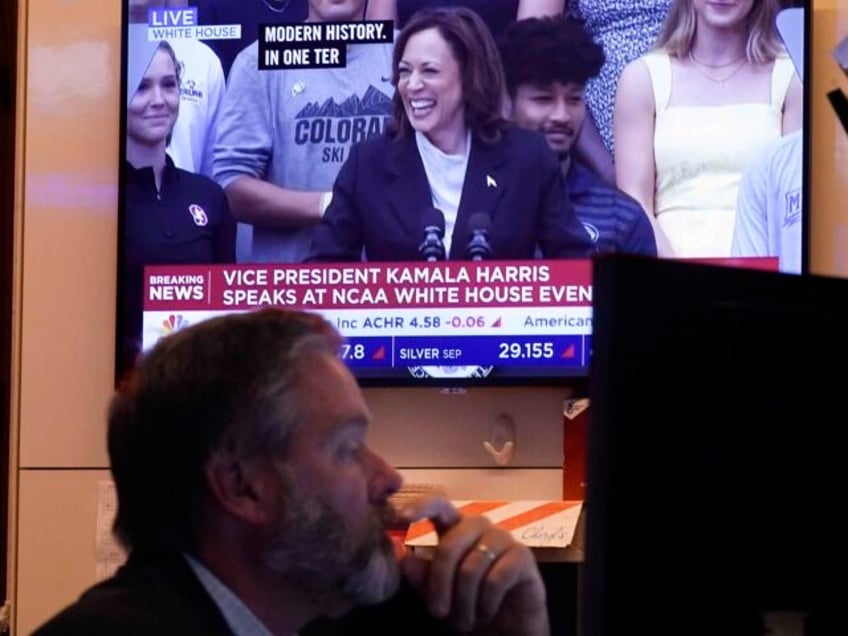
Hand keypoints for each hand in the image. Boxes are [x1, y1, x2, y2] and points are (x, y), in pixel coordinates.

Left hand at [398, 497, 549, 635]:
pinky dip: (486, 603)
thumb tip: (403, 559)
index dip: (421, 507)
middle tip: (438, 613)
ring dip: (464, 602)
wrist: (506, 627)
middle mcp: (479, 527)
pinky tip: (486, 613)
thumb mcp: (437, 593)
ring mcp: (502, 538)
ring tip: (464, 621)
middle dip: (440, 583)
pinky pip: (496, 579)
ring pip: (472, 567)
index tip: (399, 518)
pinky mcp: (522, 556)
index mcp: (455, 528)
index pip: (439, 505)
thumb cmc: (468, 604)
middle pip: (450, 544)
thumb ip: (421, 575)